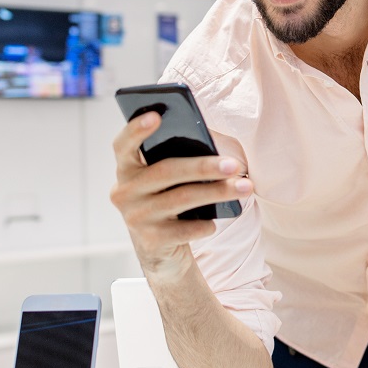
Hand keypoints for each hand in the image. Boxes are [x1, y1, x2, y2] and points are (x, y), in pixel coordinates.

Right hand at [109, 112, 253, 273]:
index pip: (123, 145)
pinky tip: (216, 223)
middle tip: (236, 164)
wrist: (161, 252)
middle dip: (204, 167)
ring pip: (181, 199)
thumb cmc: (169, 201)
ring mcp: (135, 218)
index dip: (136, 129)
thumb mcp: (167, 180)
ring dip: (217, 193)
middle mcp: (124, 192)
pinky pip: (184, 230)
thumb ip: (176, 159)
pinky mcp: (150, 241)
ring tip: (245, 188)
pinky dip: (203, 225)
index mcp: (127, 169)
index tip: (157, 115)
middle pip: (166, 171)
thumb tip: (208, 144)